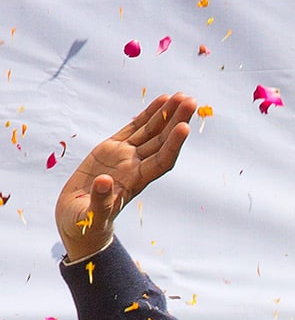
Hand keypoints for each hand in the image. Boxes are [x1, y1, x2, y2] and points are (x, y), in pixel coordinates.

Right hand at [55, 92, 196, 261]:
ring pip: (152, 132)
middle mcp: (135, 167)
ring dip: (167, 114)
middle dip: (177, 121)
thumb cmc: (86, 223)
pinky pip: (135, 128)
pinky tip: (162, 101)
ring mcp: (125, 156)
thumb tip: (104, 182)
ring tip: (183, 96)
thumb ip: (100, 201)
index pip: (160, 161)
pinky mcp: (112, 148)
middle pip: (162, 142)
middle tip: (191, 101)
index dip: (173, 145)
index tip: (184, 127)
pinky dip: (148, 115)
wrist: (77, 219)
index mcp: (134, 183)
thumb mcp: (91, 217)